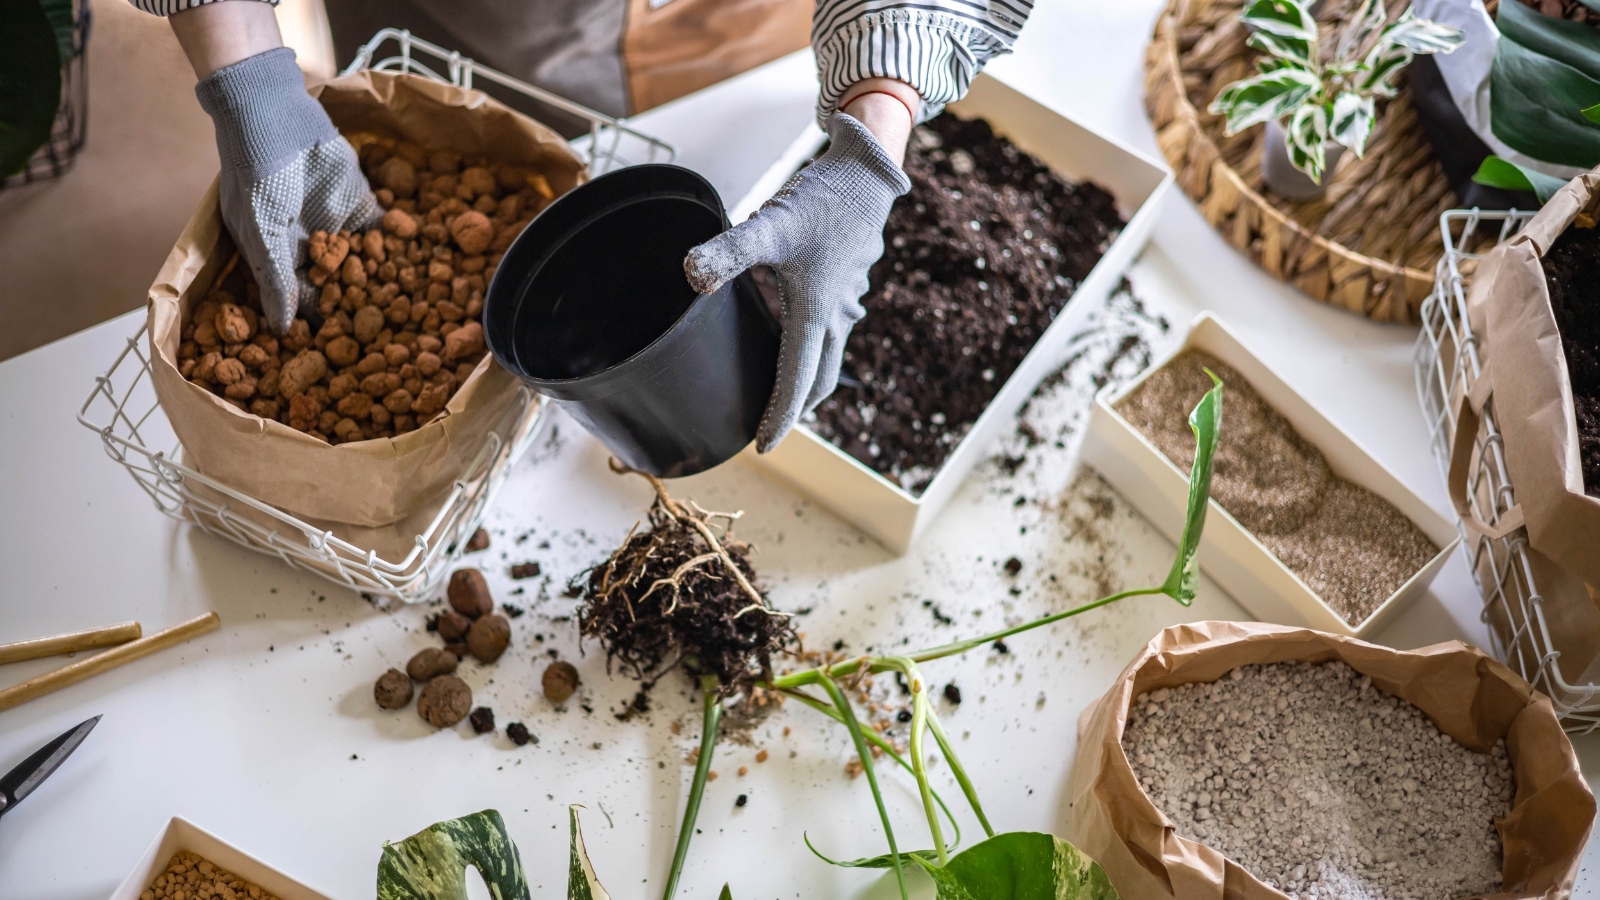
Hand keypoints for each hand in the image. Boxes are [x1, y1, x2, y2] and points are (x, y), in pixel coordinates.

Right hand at [181, 9, 378, 335]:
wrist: (274, 116)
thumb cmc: (255, 175)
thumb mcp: (260, 232)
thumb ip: (275, 280)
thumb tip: (281, 331)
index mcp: (279, 259)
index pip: (301, 302)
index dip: (317, 327)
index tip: (337, 359)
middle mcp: (312, 249)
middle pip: (339, 289)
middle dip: (358, 314)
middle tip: (383, 346)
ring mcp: (340, 227)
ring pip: (365, 267)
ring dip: (384, 289)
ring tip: (410, 322)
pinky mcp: (364, 204)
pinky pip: (386, 234)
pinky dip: (400, 252)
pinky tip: (422, 277)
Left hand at [684, 111, 910, 451]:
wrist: (867, 174)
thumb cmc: (820, 201)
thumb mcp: (769, 225)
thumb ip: (728, 252)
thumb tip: (690, 276)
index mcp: (816, 315)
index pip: (797, 383)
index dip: (780, 419)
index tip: (763, 447)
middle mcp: (837, 317)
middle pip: (820, 379)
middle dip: (797, 407)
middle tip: (768, 428)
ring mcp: (847, 303)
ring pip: (829, 356)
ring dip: (808, 378)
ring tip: (778, 389)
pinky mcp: (848, 286)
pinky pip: (832, 331)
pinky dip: (815, 347)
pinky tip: (791, 329)